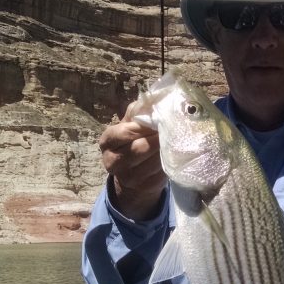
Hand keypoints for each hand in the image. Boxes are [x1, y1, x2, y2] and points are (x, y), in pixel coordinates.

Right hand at [99, 103, 166, 219]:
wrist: (134, 175)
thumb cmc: (133, 141)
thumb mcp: (131, 124)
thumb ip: (140, 110)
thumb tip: (156, 97)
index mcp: (107, 142)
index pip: (123, 133)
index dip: (142, 127)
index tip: (158, 120)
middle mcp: (113, 162)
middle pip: (139, 148)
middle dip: (157, 138)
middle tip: (172, 129)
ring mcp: (129, 178)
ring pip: (153, 161)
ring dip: (166, 149)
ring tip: (176, 140)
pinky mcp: (146, 187)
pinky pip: (162, 172)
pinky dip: (171, 161)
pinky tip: (175, 153)